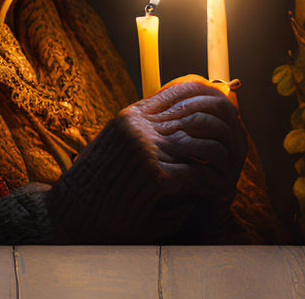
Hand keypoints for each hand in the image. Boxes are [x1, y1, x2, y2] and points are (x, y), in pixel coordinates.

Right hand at [44, 77, 246, 242]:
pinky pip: (195, 176)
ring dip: (216, 159)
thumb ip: (142, 134)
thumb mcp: (113, 148)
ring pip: (198, 145)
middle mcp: (138, 127)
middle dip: (218, 127)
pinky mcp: (154, 177)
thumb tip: (180, 130)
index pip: (175, 91)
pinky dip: (208, 184)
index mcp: (130, 116)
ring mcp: (146, 150)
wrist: (67, 213)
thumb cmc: (93, 185)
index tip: (223, 103)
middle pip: (193, 115)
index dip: (203, 95)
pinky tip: (215, 191)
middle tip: (237, 136)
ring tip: (227, 169)